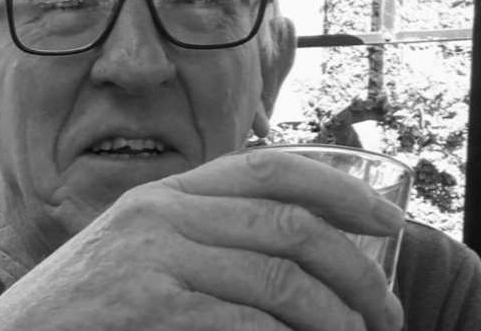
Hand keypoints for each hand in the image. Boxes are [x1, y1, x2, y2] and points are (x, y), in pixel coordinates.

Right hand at [0, 149, 405, 330]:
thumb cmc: (90, 305)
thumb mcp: (146, 251)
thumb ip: (206, 239)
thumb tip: (297, 252)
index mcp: (169, 190)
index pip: (269, 166)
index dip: (340, 188)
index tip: (390, 221)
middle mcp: (163, 210)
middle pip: (289, 223)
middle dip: (356, 268)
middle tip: (389, 310)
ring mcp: (153, 254)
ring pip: (279, 276)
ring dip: (335, 315)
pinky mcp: (148, 302)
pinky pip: (245, 319)